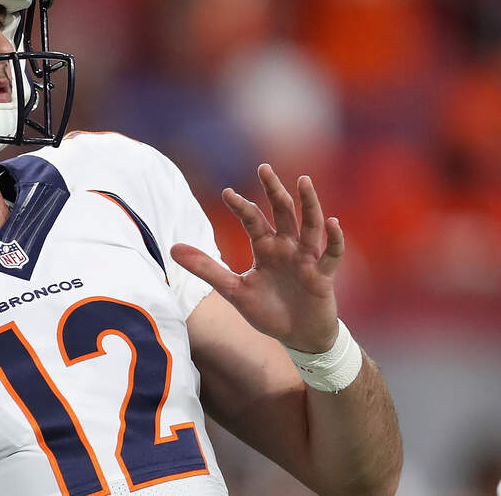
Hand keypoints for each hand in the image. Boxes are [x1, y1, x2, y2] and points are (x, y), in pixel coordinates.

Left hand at [171, 164, 344, 352]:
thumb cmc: (268, 311)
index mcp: (265, 248)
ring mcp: (307, 259)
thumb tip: (172, 248)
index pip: (253, 220)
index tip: (226, 192)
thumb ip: (206, 269)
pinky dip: (334, 239)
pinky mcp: (323, 275)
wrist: (298, 337)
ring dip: (308, 204)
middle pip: (282, 212)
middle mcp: (287, 247)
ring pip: (309, 226)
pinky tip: (333, 222)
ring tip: (303, 181)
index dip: (241, 206)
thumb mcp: (233, 290)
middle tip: (263, 168)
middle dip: (274, 190)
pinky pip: (331, 254)